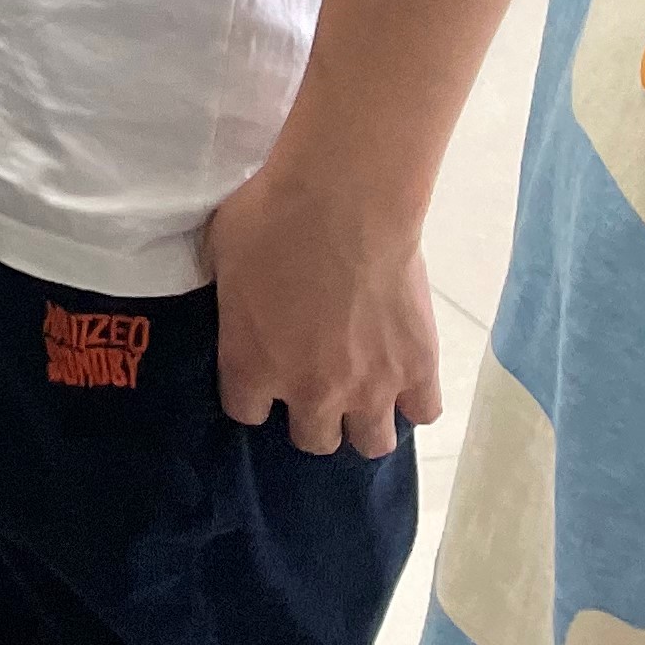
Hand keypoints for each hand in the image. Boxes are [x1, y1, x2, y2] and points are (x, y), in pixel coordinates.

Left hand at [209, 155, 442, 455]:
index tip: (261, 372)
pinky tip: (404, 375)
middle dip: (312, 415)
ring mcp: (370, 386)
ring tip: (363, 391)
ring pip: (372, 443)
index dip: (253, 394)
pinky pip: (424, 412)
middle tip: (316, 381)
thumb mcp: (220, 256)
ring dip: (364, 421)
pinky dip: (414, 399)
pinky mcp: (418, 369)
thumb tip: (234, 300)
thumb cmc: (270, 218)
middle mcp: (311, 391)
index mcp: (252, 366)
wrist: (343, 201)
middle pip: (313, 440)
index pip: (246, 413)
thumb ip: (229, 299)